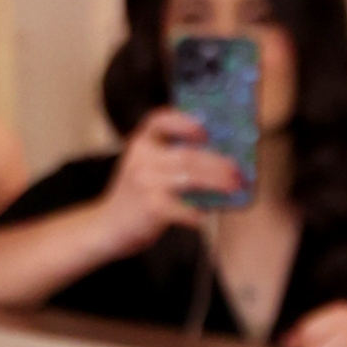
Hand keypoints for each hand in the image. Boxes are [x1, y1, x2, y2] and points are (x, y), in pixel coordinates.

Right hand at [97, 107, 243, 251]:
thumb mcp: (144, 167)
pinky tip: (209, 213)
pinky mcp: (152, 208)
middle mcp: (141, 159)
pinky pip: (186, 208)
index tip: (206, 130)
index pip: (159, 120)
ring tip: (235, 187)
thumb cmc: (137, 197)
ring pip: (191, 178)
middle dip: (218, 163)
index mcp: (140, 143)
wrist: (108, 226)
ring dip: (218, 183)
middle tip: (239, 171)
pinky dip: (200, 212)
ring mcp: (145, 183)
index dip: (184, 122)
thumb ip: (169, 157)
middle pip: (187, 155)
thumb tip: (217, 156)